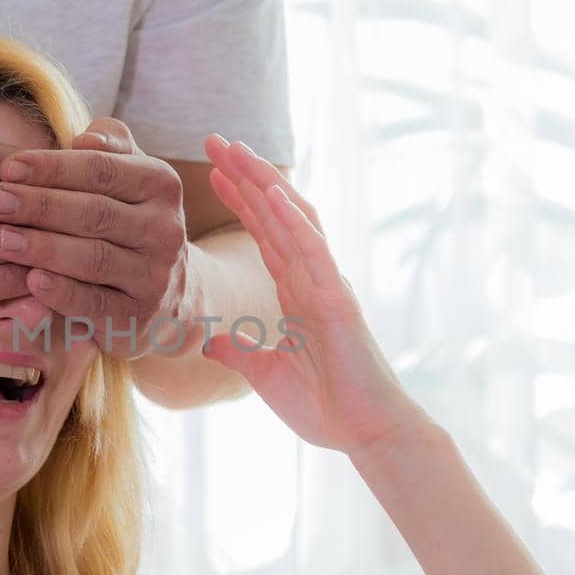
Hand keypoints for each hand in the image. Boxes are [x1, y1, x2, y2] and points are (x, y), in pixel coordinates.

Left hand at [0, 118, 190, 358]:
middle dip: (39, 205)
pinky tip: (30, 280)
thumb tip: (84, 138)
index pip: (102, 169)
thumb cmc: (126, 219)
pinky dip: (61, 292)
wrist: (169, 291)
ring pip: (93, 258)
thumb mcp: (126, 176)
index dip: (52, 167)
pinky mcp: (137, 317)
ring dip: (42, 248)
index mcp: (160, 184)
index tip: (8, 167)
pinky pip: (94, 304)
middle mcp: (164, 229)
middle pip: (94, 212)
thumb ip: (107, 148)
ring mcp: (154, 276)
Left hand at [198, 136, 428, 453]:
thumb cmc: (325, 409)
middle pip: (277, 214)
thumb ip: (240, 352)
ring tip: (237, 151)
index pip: (264, 234)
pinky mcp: (338, 301)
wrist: (366, 435)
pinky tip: (271, 195)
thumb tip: (209, 339)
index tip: (214, 169)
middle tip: (216, 139)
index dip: (241, 199)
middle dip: (248, 175)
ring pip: (294, 221)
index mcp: (297, 294)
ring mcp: (327, 285)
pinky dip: (292, 222)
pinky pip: (313, 253)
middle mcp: (313, 280)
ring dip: (265, 183)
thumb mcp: (266, 374)